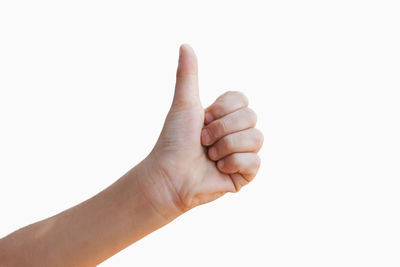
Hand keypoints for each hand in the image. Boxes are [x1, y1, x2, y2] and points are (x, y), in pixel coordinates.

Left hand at [139, 44, 262, 214]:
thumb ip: (188, 75)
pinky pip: (255, 161)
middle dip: (222, 129)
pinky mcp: (246, 174)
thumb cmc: (174, 141)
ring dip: (226, 147)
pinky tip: (219, 169)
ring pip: (257, 138)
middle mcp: (236, 133)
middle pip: (251, 116)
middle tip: (203, 140)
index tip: (203, 120)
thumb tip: (185, 45)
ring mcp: (243, 153)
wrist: (170, 175)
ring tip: (210, 156)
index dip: (222, 109)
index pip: (242, 99)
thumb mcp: (184, 104)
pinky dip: (233, 163)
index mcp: (225, 116)